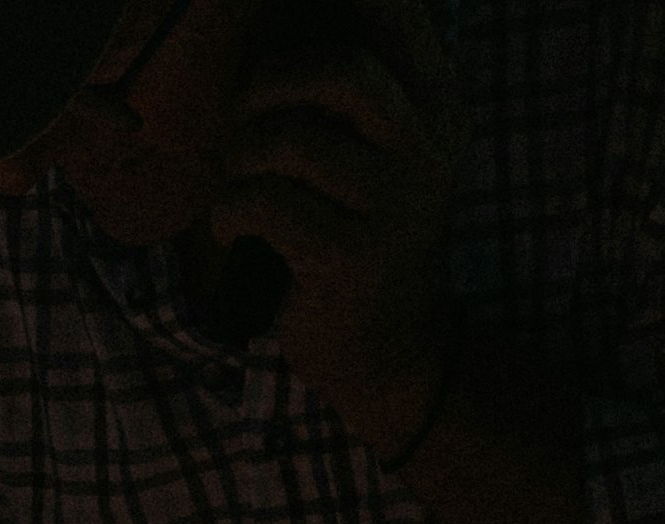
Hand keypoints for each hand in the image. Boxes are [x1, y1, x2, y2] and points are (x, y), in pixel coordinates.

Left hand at [216, 0, 456, 453]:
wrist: (385, 349)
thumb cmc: (353, 233)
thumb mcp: (370, 154)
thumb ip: (344, 90)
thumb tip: (275, 14)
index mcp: (436, 109)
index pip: (399, 17)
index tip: (284, 5)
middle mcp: (427, 150)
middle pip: (344, 70)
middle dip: (270, 83)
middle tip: (245, 117)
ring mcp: (395, 206)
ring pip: (289, 142)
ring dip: (240, 158)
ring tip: (240, 182)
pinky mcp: (351, 258)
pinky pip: (262, 205)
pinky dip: (228, 211)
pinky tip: (233, 229)